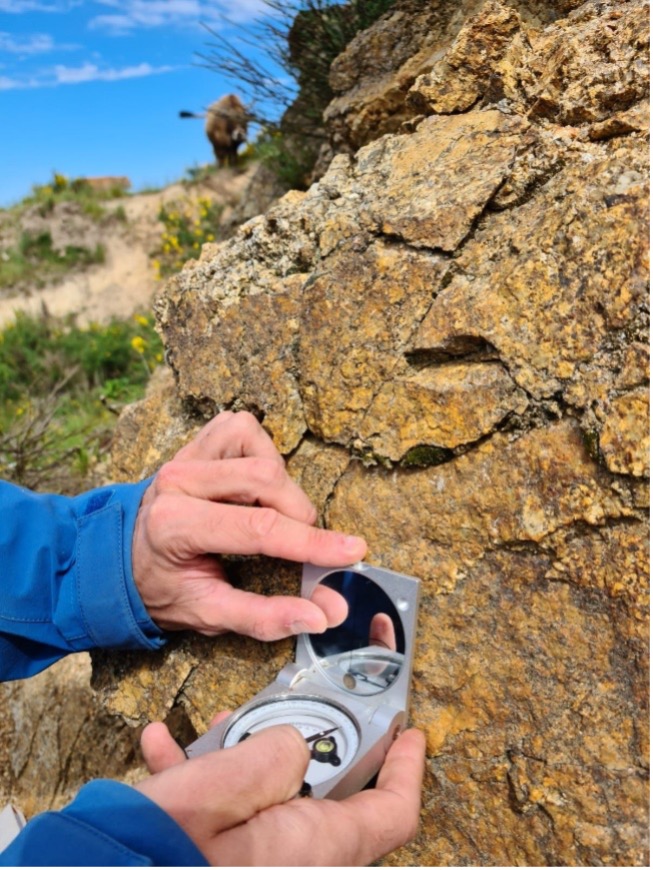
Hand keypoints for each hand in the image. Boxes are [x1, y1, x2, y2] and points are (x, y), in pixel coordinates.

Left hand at [132, 411, 365, 639]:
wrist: (120, 556)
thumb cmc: (164, 586)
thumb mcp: (207, 614)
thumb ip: (264, 616)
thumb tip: (323, 614)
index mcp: (175, 524)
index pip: (259, 529)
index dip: (312, 543)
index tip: (352, 553)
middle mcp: (178, 478)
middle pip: (267, 479)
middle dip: (299, 517)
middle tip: (302, 548)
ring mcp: (187, 453)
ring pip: (262, 453)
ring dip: (281, 489)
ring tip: (270, 519)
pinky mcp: (199, 439)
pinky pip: (247, 433)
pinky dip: (264, 458)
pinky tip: (255, 488)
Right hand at [139, 721, 424, 865]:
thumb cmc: (169, 845)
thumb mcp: (234, 783)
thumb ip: (280, 752)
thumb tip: (291, 745)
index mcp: (316, 847)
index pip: (393, 812)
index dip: (408, 768)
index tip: (411, 731)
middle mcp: (296, 858)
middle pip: (330, 795)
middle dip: (315, 744)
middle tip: (305, 708)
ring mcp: (255, 859)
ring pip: (269, 796)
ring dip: (249, 756)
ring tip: (220, 726)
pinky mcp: (214, 855)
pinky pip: (221, 813)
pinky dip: (198, 777)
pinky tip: (160, 745)